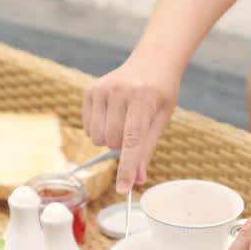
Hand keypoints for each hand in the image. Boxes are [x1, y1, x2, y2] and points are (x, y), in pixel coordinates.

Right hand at [83, 57, 179, 193]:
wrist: (152, 60)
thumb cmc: (161, 92)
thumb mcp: (162, 118)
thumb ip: (148, 149)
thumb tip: (138, 179)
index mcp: (143, 98)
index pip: (133, 141)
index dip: (128, 168)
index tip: (123, 189)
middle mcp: (120, 91)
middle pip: (111, 141)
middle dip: (121, 147)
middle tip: (133, 132)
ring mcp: (102, 89)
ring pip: (96, 137)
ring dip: (108, 139)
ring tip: (123, 122)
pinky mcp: (90, 90)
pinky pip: (87, 127)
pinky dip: (98, 128)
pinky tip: (112, 114)